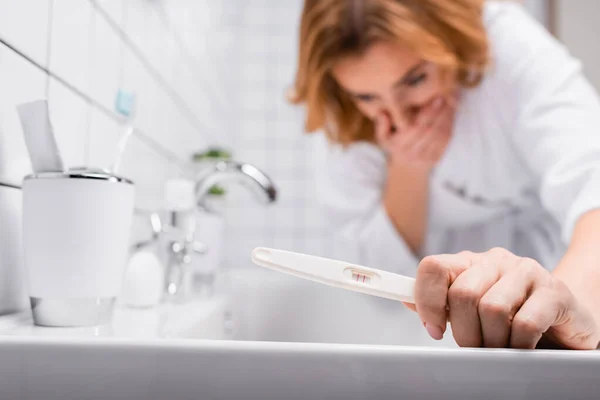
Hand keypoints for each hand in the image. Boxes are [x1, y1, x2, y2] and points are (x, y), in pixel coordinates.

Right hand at [375, 95, 454, 167]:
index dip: (427, 113)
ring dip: (447, 117)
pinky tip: (451, 114)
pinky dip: (450, 125)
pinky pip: (445, 140)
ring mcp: (425, 158)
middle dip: (440, 112)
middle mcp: (412, 153)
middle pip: (430, 130)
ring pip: (440, 135)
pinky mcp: (436, 159)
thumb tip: (383, 113)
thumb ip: (381, 125)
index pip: (415, 128)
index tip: (435, 99)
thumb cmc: (395, 147)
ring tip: (451, 102)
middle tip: (447, 97)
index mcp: (398, 146)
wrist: (406, 170)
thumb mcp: (383, 137)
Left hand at [410, 248, 599, 348]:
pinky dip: (518, 344)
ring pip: (492, 309)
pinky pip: (525, 324)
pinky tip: (523, 346)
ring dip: (492, 340)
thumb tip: (406, 299)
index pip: (433, 267)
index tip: (433, 330)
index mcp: (470, 263)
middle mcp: (497, 261)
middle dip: (464, 332)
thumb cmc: (514, 316)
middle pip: (462, 294)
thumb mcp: (472, 309)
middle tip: (475, 346)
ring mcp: (527, 272)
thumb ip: (441, 304)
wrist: (567, 319)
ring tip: (501, 347)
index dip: (426, 301)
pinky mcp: (555, 292)